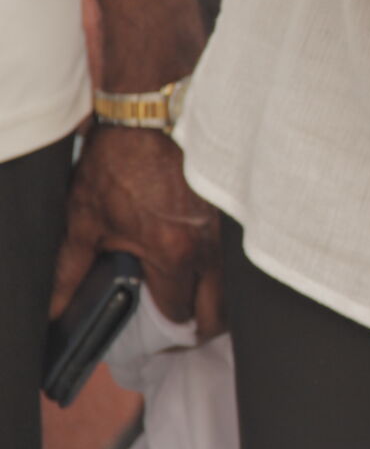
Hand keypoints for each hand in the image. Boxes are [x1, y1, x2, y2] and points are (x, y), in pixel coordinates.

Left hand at [50, 126, 224, 339]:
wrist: (153, 112)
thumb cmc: (120, 160)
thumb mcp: (85, 218)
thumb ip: (69, 270)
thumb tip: (54, 310)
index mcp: (174, 255)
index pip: (180, 313)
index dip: (170, 330)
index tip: (162, 336)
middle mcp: (209, 247)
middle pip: (220, 310)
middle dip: (204, 325)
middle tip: (187, 329)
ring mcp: (228, 228)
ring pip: (234, 284)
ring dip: (219, 298)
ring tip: (199, 300)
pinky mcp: (234, 209)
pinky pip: (237, 254)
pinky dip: (226, 267)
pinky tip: (210, 262)